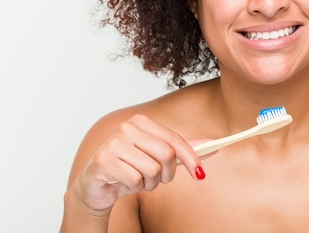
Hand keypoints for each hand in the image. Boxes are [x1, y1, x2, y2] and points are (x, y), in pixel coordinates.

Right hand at [75, 114, 206, 211]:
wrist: (96, 185)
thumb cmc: (128, 168)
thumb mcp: (157, 158)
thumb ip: (182, 151)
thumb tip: (212, 145)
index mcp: (141, 122)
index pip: (175, 139)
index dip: (191, 158)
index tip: (200, 173)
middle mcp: (126, 128)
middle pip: (166, 155)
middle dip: (166, 174)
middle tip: (156, 179)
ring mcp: (113, 143)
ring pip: (152, 170)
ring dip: (149, 183)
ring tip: (137, 180)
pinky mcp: (104, 161)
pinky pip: (135, 180)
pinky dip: (135, 187)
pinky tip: (124, 183)